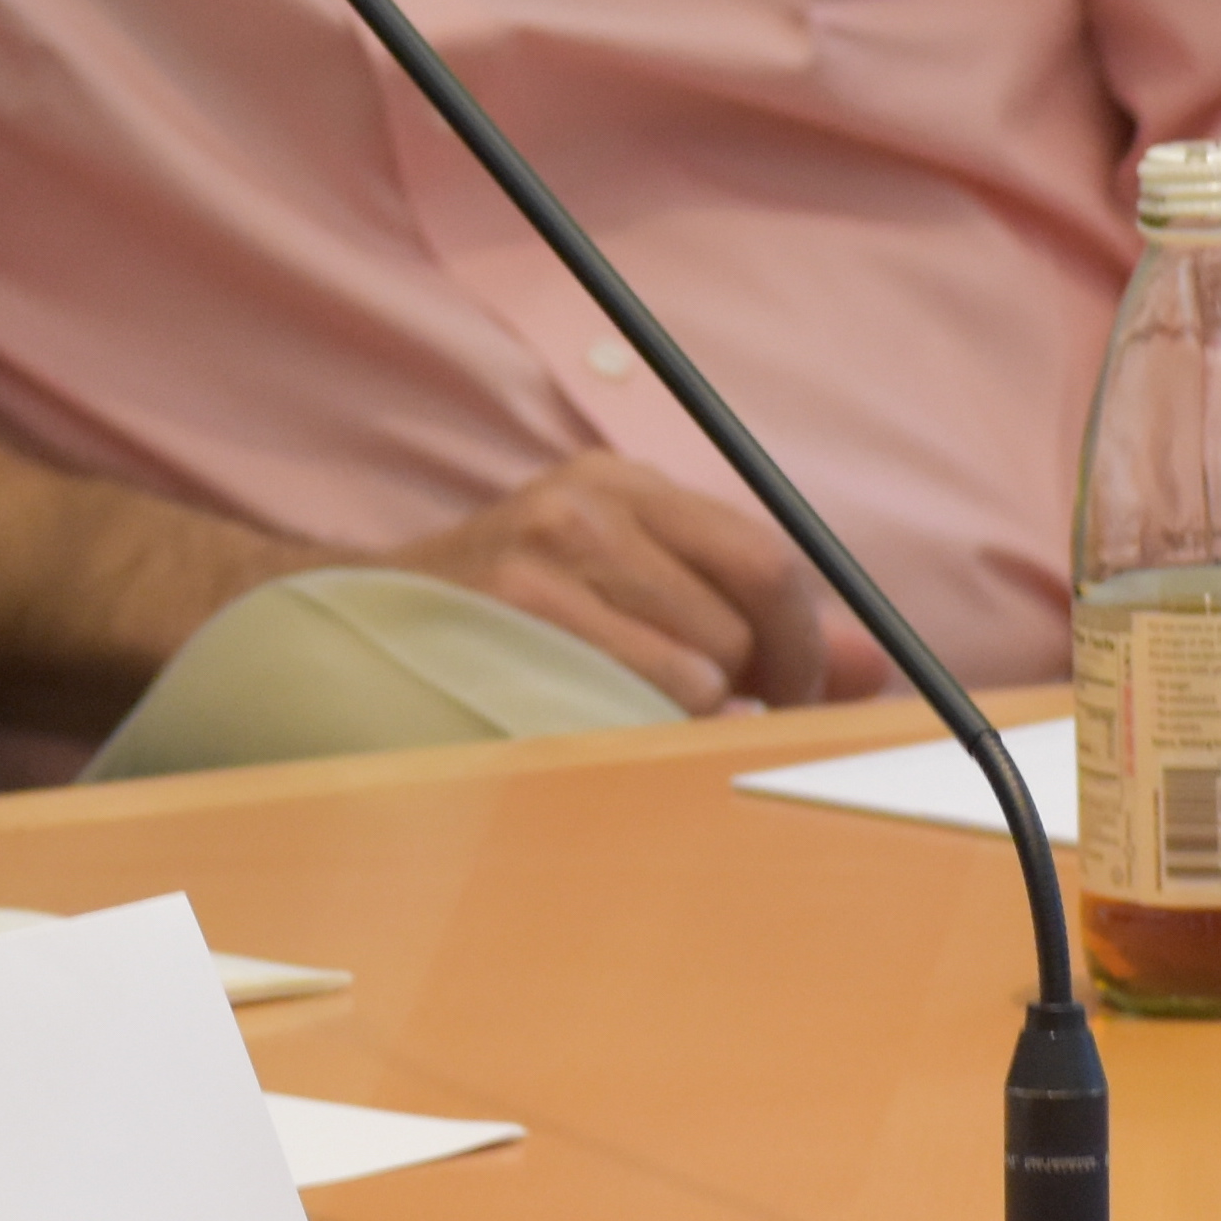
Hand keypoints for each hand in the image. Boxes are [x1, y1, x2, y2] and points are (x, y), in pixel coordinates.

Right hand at [383, 455, 828, 716]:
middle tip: (700, 719)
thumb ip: (750, 617)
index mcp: (623, 483)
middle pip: (736, 626)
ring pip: (691, 677)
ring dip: (676, 723)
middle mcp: (586, 504)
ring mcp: (541, 558)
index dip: (798, 645)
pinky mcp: (508, 617)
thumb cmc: (507, 618)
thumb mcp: (624, 582)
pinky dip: (632, 737)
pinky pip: (628, 706)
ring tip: (619, 716)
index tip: (787, 693)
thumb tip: (868, 663)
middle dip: (738, 692)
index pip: (764, 560)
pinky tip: (590, 731)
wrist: (352, 623)